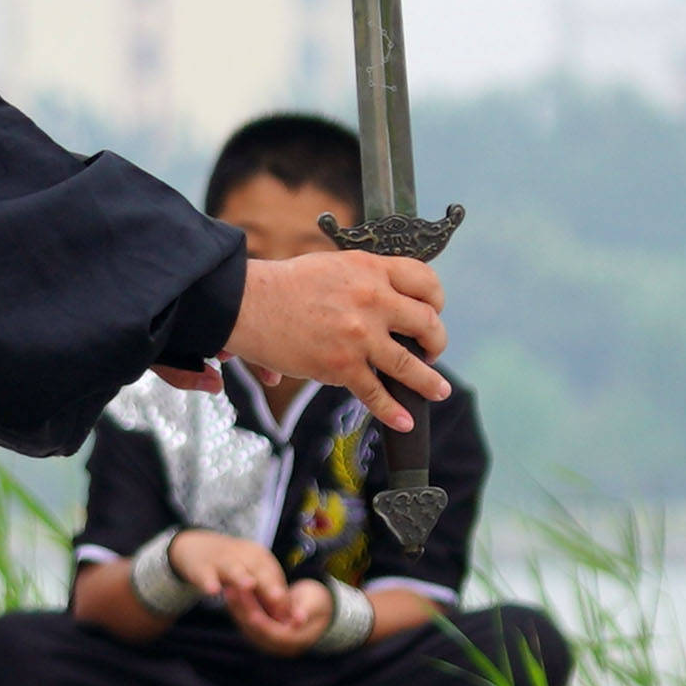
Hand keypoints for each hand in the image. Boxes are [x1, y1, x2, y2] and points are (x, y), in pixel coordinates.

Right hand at [162, 529, 306, 636]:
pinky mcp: (201, 567)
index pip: (275, 577)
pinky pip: (205, 574)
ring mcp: (221, 560)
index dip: (283, 596)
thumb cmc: (232, 566)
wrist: (196, 546)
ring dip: (241, 577)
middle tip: (279, 599)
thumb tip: (289, 620)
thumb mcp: (253, 574)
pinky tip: (213, 591)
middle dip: (269, 585)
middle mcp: (242, 556)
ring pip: (233, 569)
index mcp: (259, 558)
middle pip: (258, 570)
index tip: (292, 616)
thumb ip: (268, 595)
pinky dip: (209, 581)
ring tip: (249, 586)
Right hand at [217, 251, 451, 432]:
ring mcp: (359, 335)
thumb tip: (380, 297)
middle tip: (431, 350)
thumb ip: (362, 279)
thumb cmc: (283, 284)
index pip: (424, 281)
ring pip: (410, 364)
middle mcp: (372, 299)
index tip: (433, 312)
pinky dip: (393, 411)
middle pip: (427, 322)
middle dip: (436, 340)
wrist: (247, 303)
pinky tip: (403, 420)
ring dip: (429, 381)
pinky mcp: (342, 365)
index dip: (436, 300)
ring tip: (438, 390)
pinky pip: (376, 393)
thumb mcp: (332, 265)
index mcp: (370, 269)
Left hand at [233, 576, 341, 658]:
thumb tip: (299, 620)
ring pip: (247, 626)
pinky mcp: (258, 633)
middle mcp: (277, 646)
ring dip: (236, 608)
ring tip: (229, 588)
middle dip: (243, 611)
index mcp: (293, 642)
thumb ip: (305, 611)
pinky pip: (244, 621)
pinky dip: (237, 607)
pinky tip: (230, 590)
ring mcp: (266, 641)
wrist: (313, 608)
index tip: (249, 603)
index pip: (271, 633)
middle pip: (255, 630)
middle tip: (233, 590)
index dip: (260, 619)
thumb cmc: (316, 603)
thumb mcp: (314, 604)